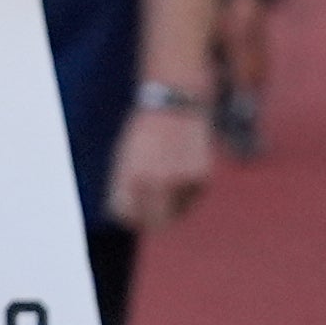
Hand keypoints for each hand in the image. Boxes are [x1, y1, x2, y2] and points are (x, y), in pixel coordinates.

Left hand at [107, 100, 212, 230]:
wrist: (174, 103)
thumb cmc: (146, 132)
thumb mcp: (125, 158)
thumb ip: (124, 188)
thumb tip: (125, 218)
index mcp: (131, 176)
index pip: (127, 215)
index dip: (129, 215)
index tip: (133, 212)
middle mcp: (156, 181)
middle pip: (155, 222)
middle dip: (153, 220)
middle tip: (154, 214)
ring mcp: (180, 179)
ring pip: (178, 212)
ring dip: (174, 205)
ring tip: (170, 178)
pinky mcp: (201, 176)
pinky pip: (193, 198)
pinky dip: (188, 192)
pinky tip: (184, 170)